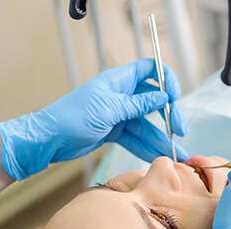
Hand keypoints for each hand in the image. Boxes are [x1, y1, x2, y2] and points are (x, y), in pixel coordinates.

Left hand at [0, 59, 188, 179]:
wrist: (50, 139)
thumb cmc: (73, 117)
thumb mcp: (110, 109)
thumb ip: (138, 104)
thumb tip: (163, 97)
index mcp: (119, 81)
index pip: (149, 70)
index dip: (165, 79)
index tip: (175, 96)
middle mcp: (121, 96)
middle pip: (153, 101)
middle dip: (169, 116)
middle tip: (180, 131)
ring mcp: (119, 114)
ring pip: (146, 125)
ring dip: (160, 138)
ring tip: (176, 154)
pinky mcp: (114, 131)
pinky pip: (136, 138)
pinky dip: (146, 147)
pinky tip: (159, 156)